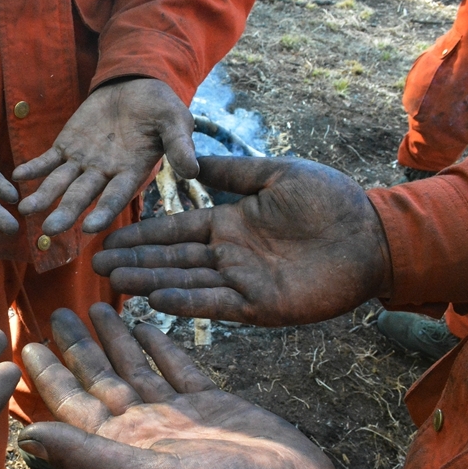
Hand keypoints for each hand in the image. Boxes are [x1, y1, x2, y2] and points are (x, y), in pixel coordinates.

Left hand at [14, 78, 197, 235]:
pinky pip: (47, 160)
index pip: (115, 196)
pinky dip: (34, 168)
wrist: (135, 86)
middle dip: (66, 212)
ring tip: (25, 209)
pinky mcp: (66, 147)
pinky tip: (18, 176)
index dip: (104, 211)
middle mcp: (104, 174)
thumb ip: (180, 145)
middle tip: (50, 229)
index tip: (90, 227)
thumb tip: (193, 170)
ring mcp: (83, 162)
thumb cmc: (160, 107)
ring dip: (43, 196)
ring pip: (60, 183)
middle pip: (82, 196)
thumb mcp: (175, 120)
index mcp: (131, 172)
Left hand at [18, 304, 337, 468]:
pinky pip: (177, 367)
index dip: (48, 374)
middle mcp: (143, 427)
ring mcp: (177, 414)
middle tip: (57, 312)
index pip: (72, 403)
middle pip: (100, 378)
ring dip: (115, 338)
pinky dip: (160, 346)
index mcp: (120, 446)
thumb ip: (84, 456)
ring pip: (136, 367)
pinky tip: (145, 323)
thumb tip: (25, 437)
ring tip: (97, 306)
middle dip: (78, 346)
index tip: (25, 342)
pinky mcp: (212, 402)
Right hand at [93, 156, 391, 325]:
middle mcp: (228, 255)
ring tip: (115, 282)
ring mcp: (241, 282)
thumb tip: (194, 162)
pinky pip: (215, 304)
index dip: (142, 234)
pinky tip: (156, 299)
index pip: (175, 230)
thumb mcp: (276, 174)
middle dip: (134, 260)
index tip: (109, 238)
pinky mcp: (259, 306)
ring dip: (149, 281)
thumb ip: (233, 173)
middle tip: (96, 265)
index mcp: (229, 224)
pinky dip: (186, 302)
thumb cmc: (330, 200)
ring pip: (185, 281)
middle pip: (171, 258)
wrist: (371, 235)